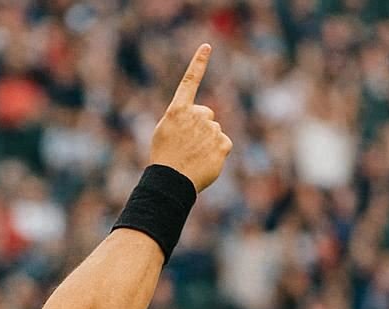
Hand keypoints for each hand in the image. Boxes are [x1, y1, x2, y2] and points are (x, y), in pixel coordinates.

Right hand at [149, 44, 232, 192]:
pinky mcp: (223, 144)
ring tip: (194, 156)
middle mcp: (196, 115)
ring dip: (208, 141)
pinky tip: (205, 161)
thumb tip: (206, 117)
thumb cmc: (165, 157)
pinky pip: (224, 143)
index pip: (189, 81)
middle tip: (188, 144)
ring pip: (215, 130)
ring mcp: (211, 129)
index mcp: (178, 110)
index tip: (207, 46)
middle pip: (207, 114)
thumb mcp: (166, 131)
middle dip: (201, 125)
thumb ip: (183, 118)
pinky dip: (217, 152)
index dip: (198, 63)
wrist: (171, 181)